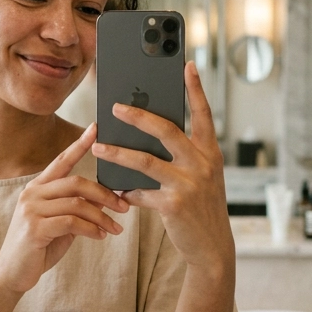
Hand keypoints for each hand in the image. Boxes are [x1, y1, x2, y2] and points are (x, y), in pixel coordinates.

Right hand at [0, 123, 128, 295]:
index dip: (79, 144)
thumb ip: (78, 209)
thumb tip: (106, 199)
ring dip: (102, 217)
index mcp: (37, 188)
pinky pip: (72, 222)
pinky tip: (100, 237)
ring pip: (77, 204)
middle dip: (104, 194)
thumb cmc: (38, 247)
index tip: (97, 128)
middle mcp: (32, 193)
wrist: (11, 274)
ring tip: (116, 228)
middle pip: (76, 182)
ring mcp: (31, 210)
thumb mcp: (61, 224)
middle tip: (124, 206)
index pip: (62, 160)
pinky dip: (91, 229)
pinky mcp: (35, 228)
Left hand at [92, 63, 232, 277]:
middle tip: (115, 107)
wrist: (213, 247)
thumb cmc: (202, 206)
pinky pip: (140, 192)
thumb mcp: (202, 177)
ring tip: (98, 146)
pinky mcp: (174, 205)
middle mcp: (203, 164)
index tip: (188, 64)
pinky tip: (116, 191)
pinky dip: (126, 191)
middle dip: (138, 116)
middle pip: (166, 130)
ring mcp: (189, 184)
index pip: (204, 114)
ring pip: (145, 161)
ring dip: (117, 153)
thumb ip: (184, 156)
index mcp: (211, 152)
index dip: (196, 89)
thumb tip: (149, 134)